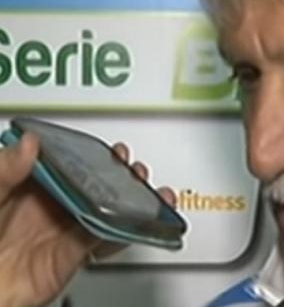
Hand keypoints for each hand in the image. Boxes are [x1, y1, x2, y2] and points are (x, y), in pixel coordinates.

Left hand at [0, 132, 174, 306]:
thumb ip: (4, 171)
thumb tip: (29, 143)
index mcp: (25, 188)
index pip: (62, 163)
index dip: (85, 153)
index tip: (103, 146)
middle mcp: (47, 208)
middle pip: (90, 186)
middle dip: (116, 174)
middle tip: (128, 164)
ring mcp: (61, 232)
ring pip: (104, 212)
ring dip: (131, 202)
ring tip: (150, 192)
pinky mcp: (71, 257)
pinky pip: (103, 241)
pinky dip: (124, 231)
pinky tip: (136, 221)